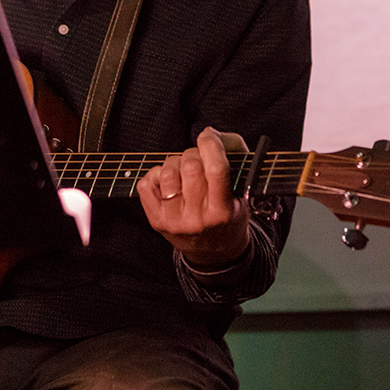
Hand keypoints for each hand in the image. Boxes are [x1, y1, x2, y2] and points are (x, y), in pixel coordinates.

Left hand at [138, 126, 251, 268]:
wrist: (214, 254)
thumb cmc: (229, 217)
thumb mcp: (242, 194)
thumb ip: (235, 161)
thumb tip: (214, 135)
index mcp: (223, 211)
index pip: (216, 169)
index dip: (211, 145)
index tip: (209, 136)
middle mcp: (197, 218)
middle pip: (190, 166)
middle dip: (194, 153)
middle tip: (199, 159)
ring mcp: (175, 220)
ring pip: (167, 171)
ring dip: (175, 163)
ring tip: (184, 172)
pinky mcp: (156, 221)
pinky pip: (147, 183)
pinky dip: (157, 175)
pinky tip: (170, 182)